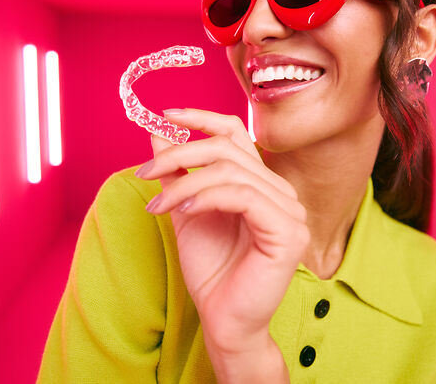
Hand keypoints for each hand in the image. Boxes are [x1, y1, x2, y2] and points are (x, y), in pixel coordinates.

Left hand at [136, 109, 309, 357]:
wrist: (223, 320)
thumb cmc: (210, 270)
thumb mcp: (185, 210)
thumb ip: (176, 172)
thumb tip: (157, 132)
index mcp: (261, 183)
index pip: (236, 134)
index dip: (202, 118)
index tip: (166, 115)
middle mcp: (281, 191)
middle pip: (228, 148)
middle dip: (179, 155)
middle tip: (144, 173)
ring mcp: (290, 211)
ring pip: (230, 171)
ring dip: (184, 183)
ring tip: (160, 206)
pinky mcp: (289, 232)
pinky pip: (242, 196)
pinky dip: (206, 198)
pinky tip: (184, 212)